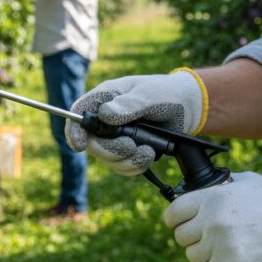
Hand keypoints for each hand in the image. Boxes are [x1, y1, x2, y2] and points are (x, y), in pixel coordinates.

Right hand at [65, 71, 204, 175]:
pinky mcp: (126, 151)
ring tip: (148, 150)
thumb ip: (129, 104)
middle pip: (91, 143)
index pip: (78, 114)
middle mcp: (104, 120)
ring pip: (107, 159)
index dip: (74, 131)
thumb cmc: (166, 93)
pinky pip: (122, 167)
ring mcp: (114, 137)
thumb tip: (105, 114)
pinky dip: (135, 166)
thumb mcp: (150, 95)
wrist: (187, 108)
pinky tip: (149, 155)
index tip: (80, 146)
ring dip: (127, 161)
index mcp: (104, 99)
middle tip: (132, 146)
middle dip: (111, 150)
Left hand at [164, 172, 261, 261]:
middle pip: (181, 236)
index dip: (175, 220)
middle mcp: (212, 219)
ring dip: (201, 255)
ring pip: (191, 256)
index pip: (172, 213)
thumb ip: (221, 184)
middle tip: (206, 238)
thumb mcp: (247, 182)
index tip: (180, 224)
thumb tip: (202, 186)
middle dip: (192, 238)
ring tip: (217, 251)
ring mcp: (221, 243)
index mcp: (212, 197)